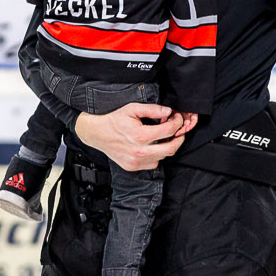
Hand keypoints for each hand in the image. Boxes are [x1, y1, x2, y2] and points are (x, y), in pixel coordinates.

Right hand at [72, 103, 193, 171]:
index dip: (177, 122)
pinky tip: (152, 146)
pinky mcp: (133, 167)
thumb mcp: (132, 109)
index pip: (169, 130)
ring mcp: (136, 161)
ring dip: (167, 146)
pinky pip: (153, 163)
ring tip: (164, 137)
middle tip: (179, 131)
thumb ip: (152, 110)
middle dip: (179, 138)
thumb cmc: (114, 120)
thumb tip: (168, 111)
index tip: (176, 118)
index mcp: (140, 136)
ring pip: (163, 157)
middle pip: (171, 148)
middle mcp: (140, 151)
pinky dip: (156, 155)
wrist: (96, 134)